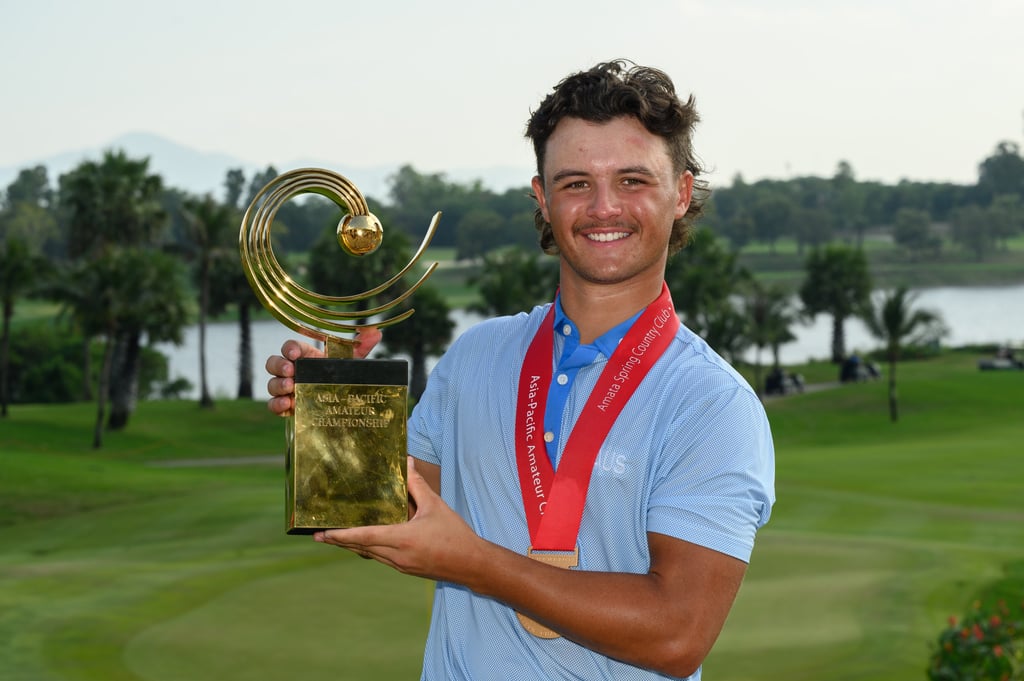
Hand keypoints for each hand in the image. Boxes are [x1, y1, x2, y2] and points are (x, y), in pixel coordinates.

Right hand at [265, 328, 381, 415]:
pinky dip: (276, 405)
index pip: (291, 347)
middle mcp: (293, 371)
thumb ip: (362, 346)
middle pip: (273, 363)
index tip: (295, 354)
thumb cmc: (344, 377)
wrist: (345, 403)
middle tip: (290, 372)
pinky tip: (287, 405)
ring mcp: (288, 389)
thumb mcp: (354, 362)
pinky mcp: (288, 407)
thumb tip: (376, 331)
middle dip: (278, 366)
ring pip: (271, 384)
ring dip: (277, 385)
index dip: (289, 348)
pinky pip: (273, 405)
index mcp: (306, 356)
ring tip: (290, 388)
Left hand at [314, 458, 479, 581]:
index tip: (322, 534)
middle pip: (360, 548)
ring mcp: (400, 565)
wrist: (472, 565)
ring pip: (369, 555)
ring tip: (337, 538)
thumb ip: (418, 485)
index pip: (364, 536)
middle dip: (339, 542)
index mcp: (402, 539)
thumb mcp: (436, 506)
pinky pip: (380, 559)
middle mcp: (396, 555)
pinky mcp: (406, 569)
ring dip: (352, 546)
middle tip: (319, 535)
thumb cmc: (455, 534)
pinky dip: (368, 550)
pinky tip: (366, 542)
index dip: (341, 535)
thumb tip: (407, 462)